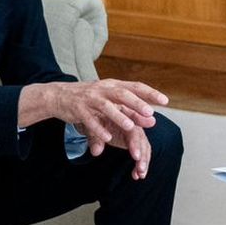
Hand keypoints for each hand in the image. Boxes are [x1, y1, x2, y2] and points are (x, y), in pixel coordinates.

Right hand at [22, 79, 166, 150]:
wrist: (59, 95)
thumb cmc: (91, 99)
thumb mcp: (111, 101)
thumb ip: (131, 111)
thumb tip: (153, 119)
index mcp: (113, 85)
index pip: (135, 86)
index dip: (151, 93)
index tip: (166, 101)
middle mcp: (103, 89)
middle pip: (122, 94)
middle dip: (137, 104)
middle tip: (150, 114)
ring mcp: (90, 99)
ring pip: (106, 106)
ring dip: (118, 116)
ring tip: (130, 127)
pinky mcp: (78, 109)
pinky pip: (89, 120)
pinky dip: (98, 129)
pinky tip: (107, 139)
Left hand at [91, 123, 152, 179]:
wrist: (91, 117)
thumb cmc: (92, 118)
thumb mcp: (91, 127)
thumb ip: (95, 139)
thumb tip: (96, 152)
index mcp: (122, 113)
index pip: (132, 127)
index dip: (135, 142)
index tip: (136, 156)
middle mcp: (132, 121)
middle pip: (141, 138)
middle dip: (142, 154)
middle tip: (140, 168)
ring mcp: (134, 131)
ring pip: (143, 146)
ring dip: (143, 161)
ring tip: (141, 174)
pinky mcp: (134, 140)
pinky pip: (140, 152)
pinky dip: (140, 163)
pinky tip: (137, 175)